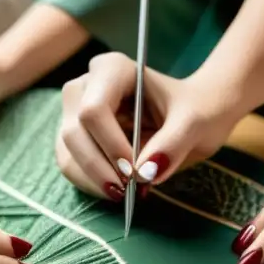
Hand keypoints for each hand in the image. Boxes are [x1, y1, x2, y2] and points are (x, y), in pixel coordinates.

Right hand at [56, 53, 241, 199]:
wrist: (194, 115)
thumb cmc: (197, 110)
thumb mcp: (196, 123)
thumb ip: (173, 143)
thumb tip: (145, 173)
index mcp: (113, 69)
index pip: (94, 109)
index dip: (110, 144)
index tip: (136, 172)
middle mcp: (86, 85)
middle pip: (74, 132)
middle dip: (99, 167)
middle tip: (130, 190)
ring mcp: (75, 111)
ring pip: (67, 152)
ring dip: (93, 180)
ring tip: (125, 193)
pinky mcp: (75, 136)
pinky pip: (70, 165)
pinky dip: (91, 183)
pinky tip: (117, 190)